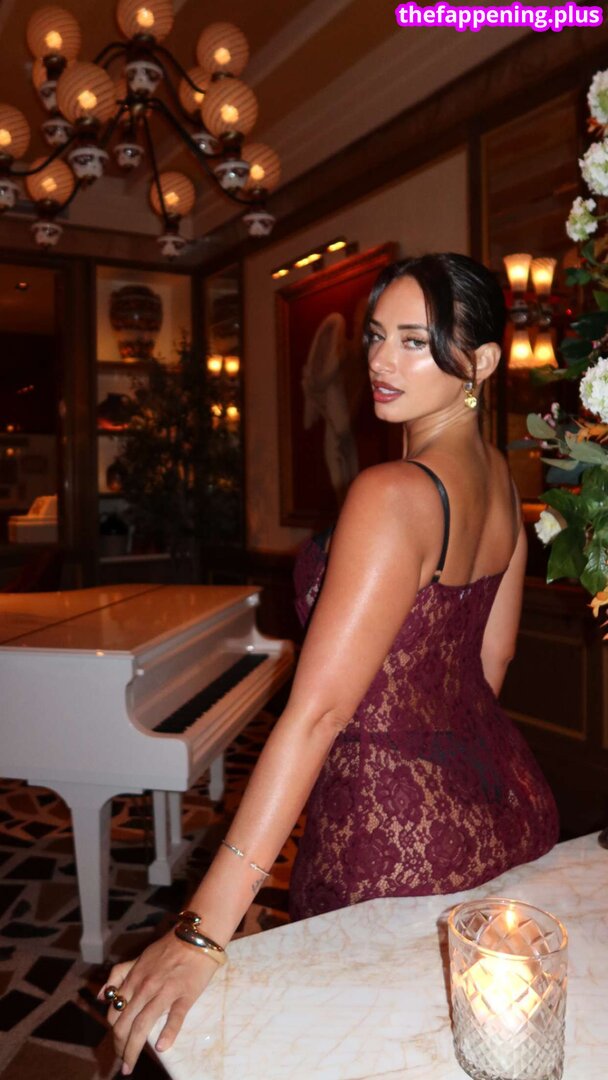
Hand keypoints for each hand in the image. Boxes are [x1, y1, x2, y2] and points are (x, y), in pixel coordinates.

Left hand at [99, 929, 218, 1073]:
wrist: (196, 936)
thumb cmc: (169, 948)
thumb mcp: (139, 958)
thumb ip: (119, 975)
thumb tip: (103, 996)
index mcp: (134, 979)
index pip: (114, 1013)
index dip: (113, 1033)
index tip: (117, 1047)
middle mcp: (145, 987)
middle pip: (124, 1024)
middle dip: (120, 1048)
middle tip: (123, 1064)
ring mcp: (165, 991)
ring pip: (143, 1025)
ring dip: (133, 1050)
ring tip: (129, 1066)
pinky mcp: (185, 994)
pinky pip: (175, 1017)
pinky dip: (167, 1033)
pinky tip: (161, 1048)